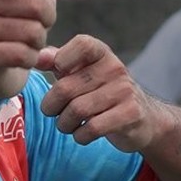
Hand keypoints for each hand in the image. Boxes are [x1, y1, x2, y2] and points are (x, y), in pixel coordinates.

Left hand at [38, 34, 163, 151]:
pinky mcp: (131, 114)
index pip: (81, 44)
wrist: (143, 119)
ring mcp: (125, 91)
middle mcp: (115, 68)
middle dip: (51, 107)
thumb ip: (58, 61)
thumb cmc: (101, 93)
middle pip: (66, 88)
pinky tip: (83, 134)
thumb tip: (37, 56)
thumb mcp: (81, 73)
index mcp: (101, 53)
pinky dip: (80, 136)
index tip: (59, 75)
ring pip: (77, 111)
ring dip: (64, 124)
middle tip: (53, 113)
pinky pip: (92, 128)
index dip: (61, 60)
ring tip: (68, 125)